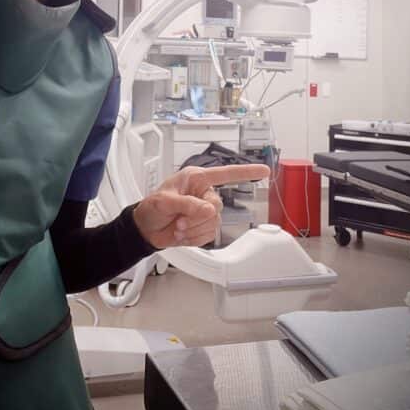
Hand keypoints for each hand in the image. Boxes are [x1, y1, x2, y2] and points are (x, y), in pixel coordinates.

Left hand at [132, 163, 269, 249]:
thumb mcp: (164, 201)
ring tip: (178, 228)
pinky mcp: (203, 227)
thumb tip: (207, 209)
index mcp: (196, 179)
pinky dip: (194, 238)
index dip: (246, 172)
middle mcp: (203, 193)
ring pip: (214, 224)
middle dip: (197, 218)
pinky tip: (182, 235)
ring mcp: (204, 212)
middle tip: (179, 221)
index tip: (264, 171)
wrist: (145, 230)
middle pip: (217, 206)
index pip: (225, 174)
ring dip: (194, 230)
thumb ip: (187, 204)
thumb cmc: (150, 208)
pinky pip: (209, 235)